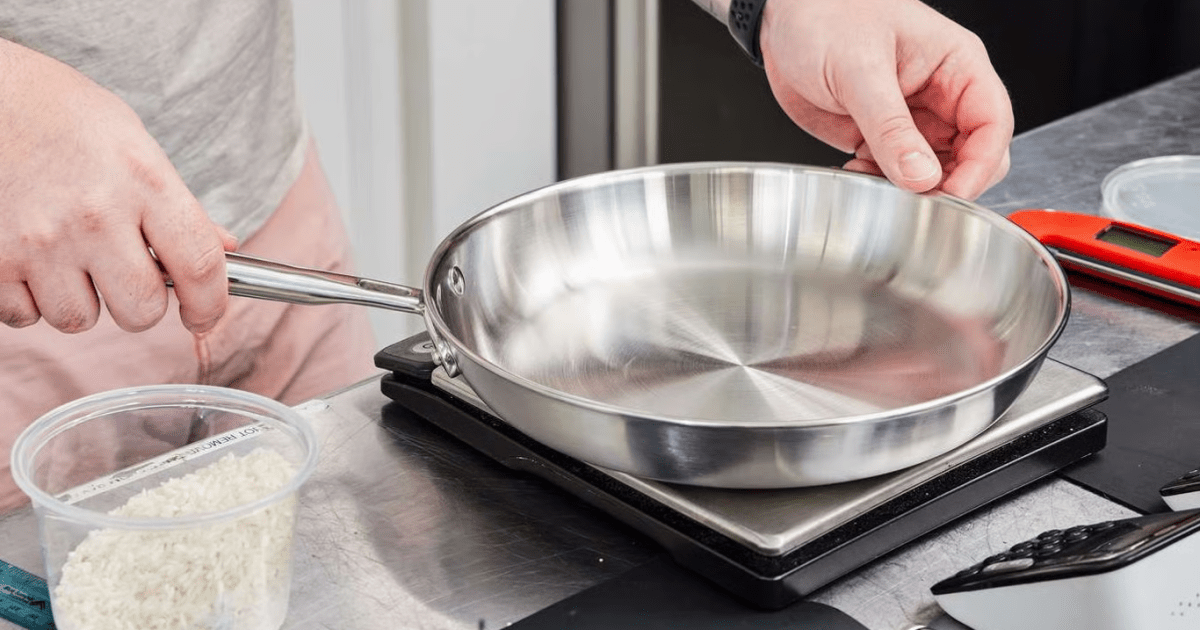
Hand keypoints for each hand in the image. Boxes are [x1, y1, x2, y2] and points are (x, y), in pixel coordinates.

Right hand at [0, 39, 236, 333]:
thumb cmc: (65, 118)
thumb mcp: (135, 145)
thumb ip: (179, 205)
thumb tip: (225, 249)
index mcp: (144, 180)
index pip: (199, 266)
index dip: (210, 305)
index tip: (204, 315)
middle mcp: (94, 214)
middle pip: (141, 310)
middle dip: (141, 305)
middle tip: (127, 278)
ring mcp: (39, 240)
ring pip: (80, 319)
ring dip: (82, 300)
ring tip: (69, 256)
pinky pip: (26, 315)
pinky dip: (31, 298)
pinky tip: (31, 258)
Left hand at [758, 0, 1013, 199]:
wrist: (782, 21)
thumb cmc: (827, 15)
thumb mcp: (859, 69)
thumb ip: (890, 126)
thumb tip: (921, 175)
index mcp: (956, 65)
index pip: (992, 124)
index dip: (981, 165)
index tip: (955, 194)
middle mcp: (940, 95)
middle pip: (973, 155)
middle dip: (948, 184)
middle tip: (912, 199)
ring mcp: (911, 119)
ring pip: (934, 171)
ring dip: (909, 189)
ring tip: (874, 178)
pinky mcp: (880, 136)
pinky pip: (896, 174)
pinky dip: (881, 185)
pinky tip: (855, 172)